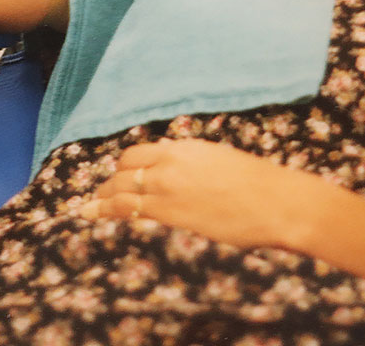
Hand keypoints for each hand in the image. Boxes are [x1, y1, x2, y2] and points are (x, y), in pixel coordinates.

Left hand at [80, 138, 310, 250]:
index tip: (121, 175)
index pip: (139, 154)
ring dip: (103, 199)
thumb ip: (193, 164)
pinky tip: (96, 216)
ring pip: (120, 191)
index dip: (126, 166)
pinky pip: (128, 211)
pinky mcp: (169, 214)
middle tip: (100, 194)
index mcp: (183, 148)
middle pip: (125, 171)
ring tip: (90, 208)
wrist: (274, 203)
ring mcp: (166, 189)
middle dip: (110, 183)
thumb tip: (180, 172)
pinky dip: (108, 212)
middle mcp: (169, 164)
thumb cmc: (258, 183)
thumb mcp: (219, 160)